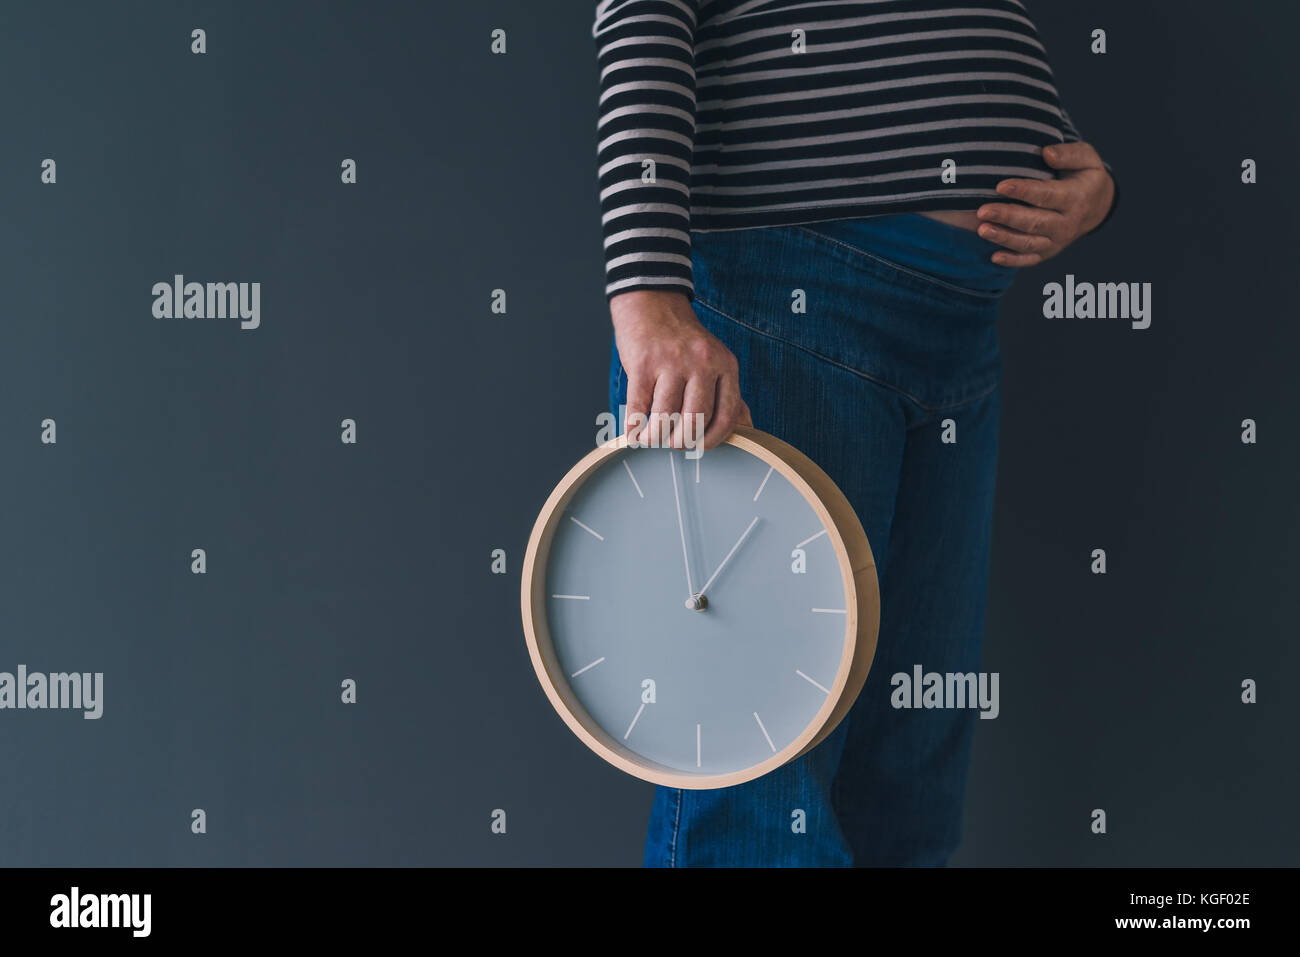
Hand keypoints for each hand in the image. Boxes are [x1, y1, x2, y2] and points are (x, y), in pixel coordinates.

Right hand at [610, 289, 751, 451]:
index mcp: (725, 365)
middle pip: (696, 420)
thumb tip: (747, 431)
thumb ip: (730, 396)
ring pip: (665, 418)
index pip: (727, 416)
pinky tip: (634, 433)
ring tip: (651, 438)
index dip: (712, 440)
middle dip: (681, 442)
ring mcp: (671, 362)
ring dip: (655, 437)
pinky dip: (634, 428)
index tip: (699, 446)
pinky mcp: (642, 363)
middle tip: (673, 443)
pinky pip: (638, 408)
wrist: (652, 304)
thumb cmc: (684, 342)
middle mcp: (702, 363)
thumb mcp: (716, 362)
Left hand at [975, 142, 1115, 266]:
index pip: (1047, 195)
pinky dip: (1012, 261)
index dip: (1023, 191)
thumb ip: (1069, 154)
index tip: (1000, 186)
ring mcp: (1057, 240)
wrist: (1096, 207)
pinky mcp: (1047, 252)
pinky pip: (1029, 259)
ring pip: (1029, 243)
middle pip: (1034, 222)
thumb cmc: (1084, 176)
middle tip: (982, 211)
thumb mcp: (1087, 158)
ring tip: (982, 230)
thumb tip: (1046, 153)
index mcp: (1075, 198)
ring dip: (1004, 238)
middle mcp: (1066, 223)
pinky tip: (994, 257)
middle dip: (1007, 217)